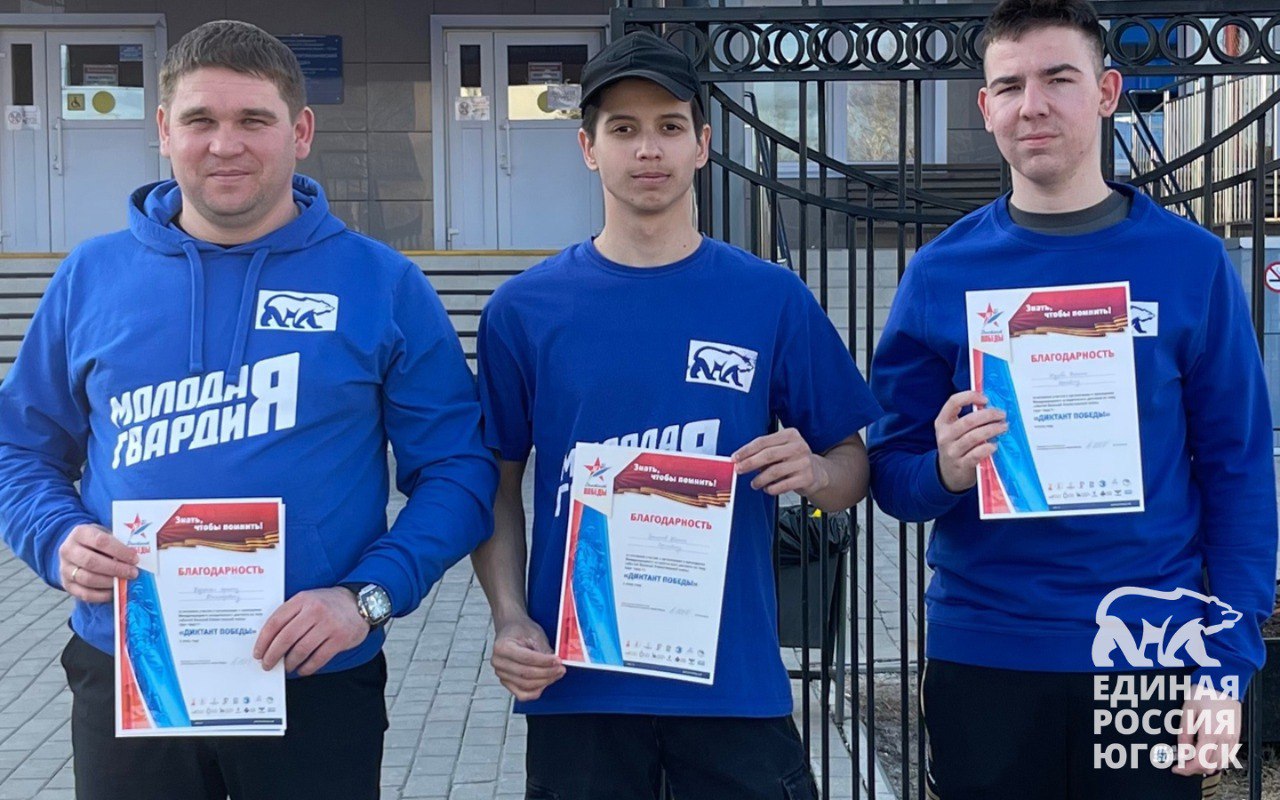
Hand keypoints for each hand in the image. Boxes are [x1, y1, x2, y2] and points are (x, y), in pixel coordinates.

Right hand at [58, 524, 138, 602]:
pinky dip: (101, 595)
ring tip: (125, 582)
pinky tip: (114, 592)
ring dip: (109, 582)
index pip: (100, 541)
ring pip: (87, 579)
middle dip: (116, 569)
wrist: (76, 549)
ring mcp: (64, 568)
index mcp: (80, 533)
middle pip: (92, 562)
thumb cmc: (97, 541)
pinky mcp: (66, 584)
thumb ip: (119, 542)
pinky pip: (84, 594)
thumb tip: (142, 554)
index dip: (119, 551)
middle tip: (133, 573)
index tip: (135, 558)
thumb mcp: (106, 534)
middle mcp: (68, 550)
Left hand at [253, 587, 369, 676]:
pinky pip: (318, 658)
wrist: (361, 603)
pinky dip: (307, 667)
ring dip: (290, 662)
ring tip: (287, 666)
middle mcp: (315, 611)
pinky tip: (302, 669)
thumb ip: (290, 614)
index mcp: (302, 600)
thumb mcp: (308, 600)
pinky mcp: (340, 639)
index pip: (276, 622)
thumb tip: (269, 641)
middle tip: (267, 664)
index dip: (264, 640)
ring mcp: (329, 625)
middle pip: (286, 638)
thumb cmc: (329, 604)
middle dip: (273, 655)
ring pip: (301, 650)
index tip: (258, 652)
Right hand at [491, 615, 563, 701]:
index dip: (545, 662)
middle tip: (561, 669)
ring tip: (556, 674)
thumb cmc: (521, 630)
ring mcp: (501, 674)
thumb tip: (555, 665)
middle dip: (547, 673)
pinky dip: (535, 692)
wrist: (511, 629)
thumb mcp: (534, 634)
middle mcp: (498, 662)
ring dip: (544, 682)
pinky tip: (545, 684)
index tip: (558, 661)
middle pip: (526, 674)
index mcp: (502, 647)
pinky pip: (522, 694)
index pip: (527, 658)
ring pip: (525, 685)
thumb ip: (544, 650)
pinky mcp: (506, 682)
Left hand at [732, 428, 827, 496]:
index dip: (746, 450)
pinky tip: (768, 488)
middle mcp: (798, 446)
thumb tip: (741, 460)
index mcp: (790, 435)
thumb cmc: (794, 460)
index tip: (735, 458)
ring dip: (760, 479)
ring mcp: (804, 462)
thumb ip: (764, 452)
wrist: (818, 473)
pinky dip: (772, 488)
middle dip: (749, 463)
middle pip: (768, 455)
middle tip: (739, 470)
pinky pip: (783, 485)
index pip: (763, 441)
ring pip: (774, 471)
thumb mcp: (781, 450)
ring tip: (754, 483)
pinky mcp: (807, 477)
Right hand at [934, 390, 1007, 492]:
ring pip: (974, 437)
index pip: (953, 402)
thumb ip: (967, 419)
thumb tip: (991, 405)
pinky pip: (975, 454)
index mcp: (942, 422)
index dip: (970, 397)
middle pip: (968, 421)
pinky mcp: (960, 465)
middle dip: (988, 415)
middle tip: (1002, 415)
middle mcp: (944, 436)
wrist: (948, 473)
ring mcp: (951, 451)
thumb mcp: (954, 431)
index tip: (985, 399)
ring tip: (1003, 427)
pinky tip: (995, 445)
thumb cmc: (957, 446)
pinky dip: (987, 448)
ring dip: (992, 430)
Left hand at [1173, 692, 1241, 775]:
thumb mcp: (1187, 711)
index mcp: (1211, 734)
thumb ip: (1184, 734)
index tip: (1177, 767)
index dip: (1186, 769)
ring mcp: (1233, 738)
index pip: (1199, 762)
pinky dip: (1217, 759)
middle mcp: (1225, 739)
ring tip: (1193, 754)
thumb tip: (1182, 753)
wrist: (1223, 681)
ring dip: (1207, 764)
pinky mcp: (1237, 735)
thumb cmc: (1203, 692)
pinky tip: (1206, 750)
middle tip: (1182, 761)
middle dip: (1194, 768)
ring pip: (1221, 764)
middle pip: (1210, 766)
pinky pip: (1229, 756)